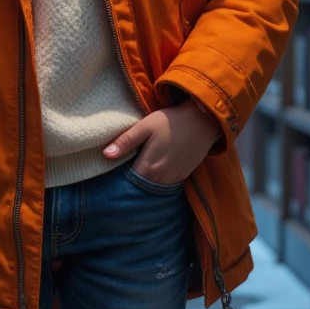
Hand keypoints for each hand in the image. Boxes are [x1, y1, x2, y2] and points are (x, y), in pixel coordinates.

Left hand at [102, 98, 221, 183]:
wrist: (203, 121)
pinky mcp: (183, 176)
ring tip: (134, 172)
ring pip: (152, 188)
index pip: (127, 182)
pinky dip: (156, 181)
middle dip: (129, 183)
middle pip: (139, 187)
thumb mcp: (146, 126)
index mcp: (149, 167)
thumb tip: (106, 154)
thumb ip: (126, 141)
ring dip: (143, 182)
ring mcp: (173, 179)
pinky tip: (151, 171)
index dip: (117, 179)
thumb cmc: (171, 121)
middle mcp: (161, 179)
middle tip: (119, 174)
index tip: (109, 175)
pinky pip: (164, 184)